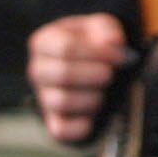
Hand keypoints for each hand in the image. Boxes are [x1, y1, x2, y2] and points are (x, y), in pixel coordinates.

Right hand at [27, 12, 129, 143]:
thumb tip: (112, 42)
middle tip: (110, 74)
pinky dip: (80, 127)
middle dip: (94, 74)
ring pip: (62, 101)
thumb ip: (106, 29)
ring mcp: (44, 96)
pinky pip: (61, 129)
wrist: (94, 62)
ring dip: (92, 98)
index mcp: (45, 41)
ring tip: (104, 91)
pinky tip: (95, 118)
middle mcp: (38, 70)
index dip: (97, 52)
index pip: (65, 47)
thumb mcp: (101, 26)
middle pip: (62, 74)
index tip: (119, 56)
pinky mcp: (54, 120)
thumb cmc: (94, 41)